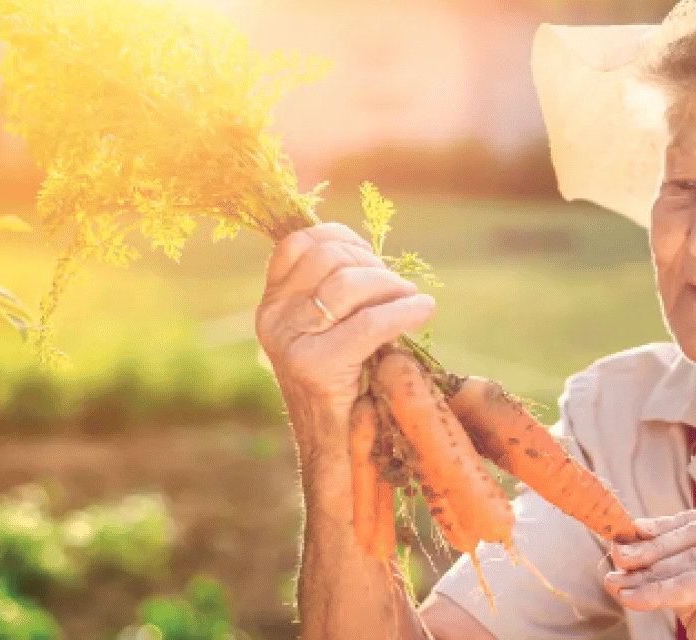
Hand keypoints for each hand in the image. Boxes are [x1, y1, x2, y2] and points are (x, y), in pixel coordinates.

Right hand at [255, 223, 433, 472]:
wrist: (336, 455)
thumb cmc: (346, 389)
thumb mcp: (328, 332)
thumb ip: (333, 294)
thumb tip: (364, 250)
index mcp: (271, 306)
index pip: (299, 243)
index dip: (344, 239)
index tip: (375, 257)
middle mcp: (272, 319)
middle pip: (329, 257)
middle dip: (374, 265)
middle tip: (401, 289)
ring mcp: (290, 342)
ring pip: (349, 284)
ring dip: (392, 286)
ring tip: (412, 301)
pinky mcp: (316, 367)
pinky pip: (370, 323)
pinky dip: (405, 311)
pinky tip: (424, 311)